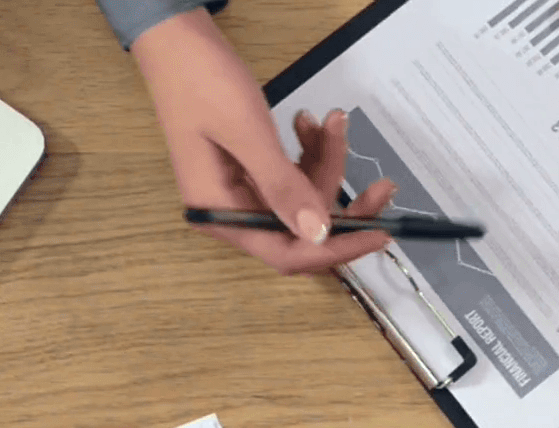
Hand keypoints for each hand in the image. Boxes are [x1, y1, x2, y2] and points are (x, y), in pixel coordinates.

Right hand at [130, 10, 396, 274]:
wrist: (176, 44)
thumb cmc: (202, 83)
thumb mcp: (248, 134)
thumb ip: (282, 186)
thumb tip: (318, 234)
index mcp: (221, 215)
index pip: (286, 253)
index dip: (335, 249)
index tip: (379, 234)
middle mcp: (230, 212)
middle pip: (300, 229)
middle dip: (341, 203)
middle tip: (383, 184)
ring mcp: (239, 192)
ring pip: (301, 197)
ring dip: (325, 163)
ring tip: (333, 121)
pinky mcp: (248, 171)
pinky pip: (291, 175)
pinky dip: (308, 152)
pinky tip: (309, 123)